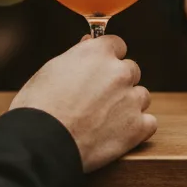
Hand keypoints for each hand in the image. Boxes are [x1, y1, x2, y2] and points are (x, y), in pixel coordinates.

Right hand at [10, 35, 155, 171]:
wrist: (41, 143)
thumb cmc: (38, 107)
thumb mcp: (51, 70)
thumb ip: (77, 56)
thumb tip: (89, 43)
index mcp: (97, 54)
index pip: (117, 45)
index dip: (107, 59)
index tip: (99, 70)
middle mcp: (119, 72)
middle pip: (131, 71)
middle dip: (118, 83)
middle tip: (98, 100)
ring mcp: (131, 100)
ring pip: (141, 96)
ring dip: (129, 105)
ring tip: (105, 120)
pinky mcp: (137, 127)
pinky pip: (149, 123)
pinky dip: (137, 128)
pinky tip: (118, 134)